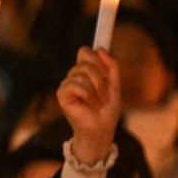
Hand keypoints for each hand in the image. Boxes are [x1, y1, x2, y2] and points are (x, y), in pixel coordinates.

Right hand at [58, 48, 120, 163]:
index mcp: (86, 71)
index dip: (94, 52)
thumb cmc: (107, 110)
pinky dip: (88, 95)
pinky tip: (89, 105)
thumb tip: (100, 48)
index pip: (86, 52)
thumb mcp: (115, 85)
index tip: (101, 48)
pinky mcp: (62, 94)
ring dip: (97, 90)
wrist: (101, 129)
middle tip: (104, 93)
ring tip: (98, 102)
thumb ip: (111, 66)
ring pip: (84, 73)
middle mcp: (75, 75)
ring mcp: (67, 84)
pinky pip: (77, 85)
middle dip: (101, 77)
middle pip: (87, 61)